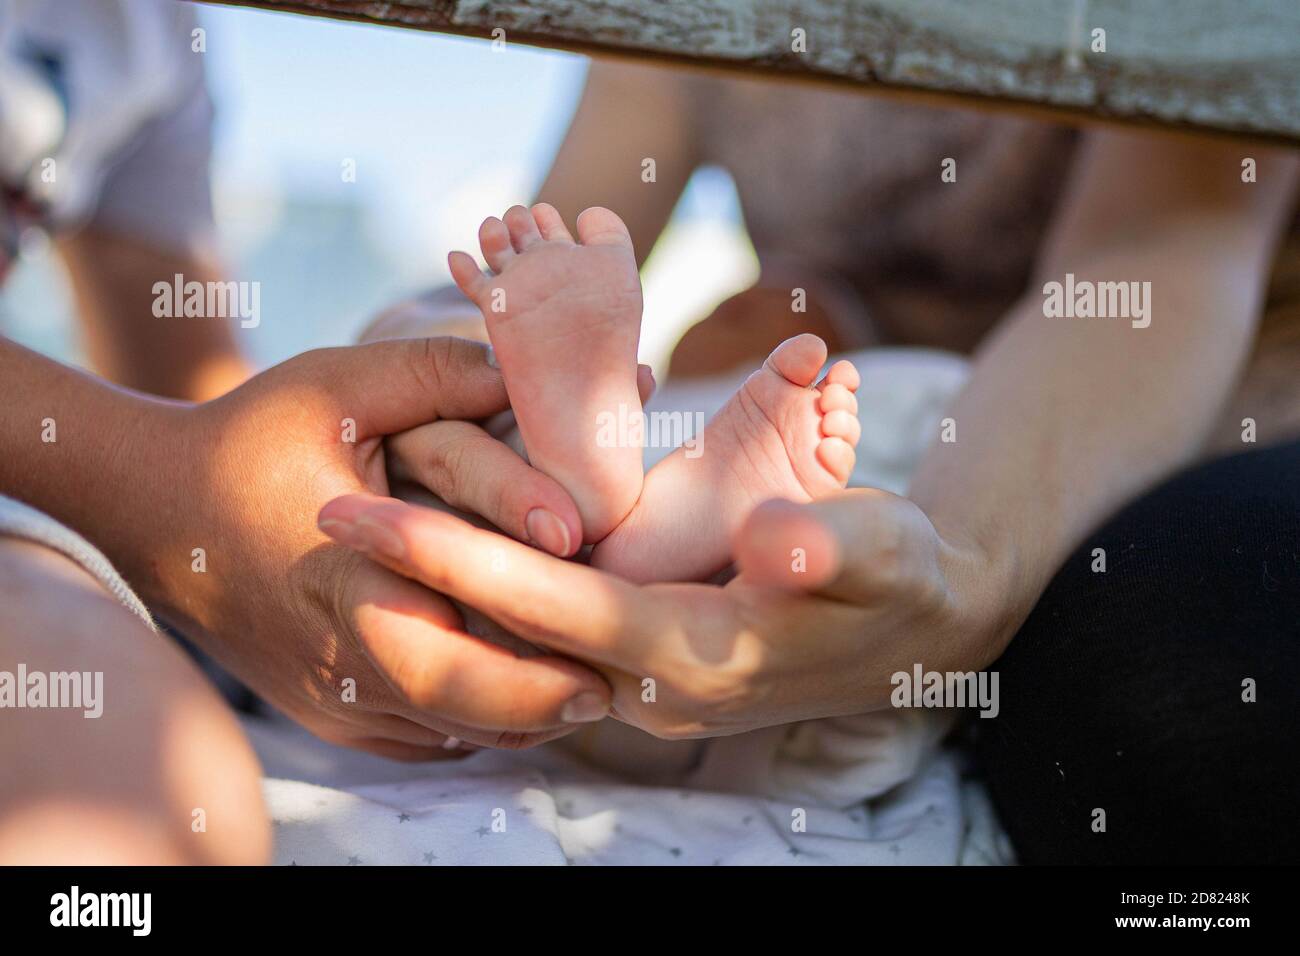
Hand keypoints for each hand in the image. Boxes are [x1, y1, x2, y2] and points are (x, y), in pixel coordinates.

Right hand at [114, 337, 611, 756]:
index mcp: (342, 576)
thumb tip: (539, 374)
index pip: (444, 657)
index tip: (601, 658)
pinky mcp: (331, 710)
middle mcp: (335, 653)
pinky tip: (522, 682)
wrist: (156, 508)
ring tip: (585, 679)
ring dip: (520, 714)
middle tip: (610, 682)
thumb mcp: (339, 380)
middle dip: (544, 707)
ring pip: (449, 734)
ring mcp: (330, 694)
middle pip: (458, 716)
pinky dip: (478, 716)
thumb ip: (439, 372)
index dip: (527, 669)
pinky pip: (423, 735)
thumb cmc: (253, 436)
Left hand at [318, 486, 1015, 738]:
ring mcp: (648, 680)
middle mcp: (652, 681)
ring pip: (524, 630)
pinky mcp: (654, 662)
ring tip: (369, 520)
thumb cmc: (900, 579)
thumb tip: (778, 543)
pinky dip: (500, 589)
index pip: (545, 602)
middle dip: (417, 569)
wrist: (921, 626)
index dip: (446, 555)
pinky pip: (557, 629)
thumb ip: (831, 549)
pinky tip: (457, 549)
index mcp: (693, 651)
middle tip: (323, 509)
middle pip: (510, 621)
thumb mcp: (883, 552)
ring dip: (448, 582)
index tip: (353, 511)